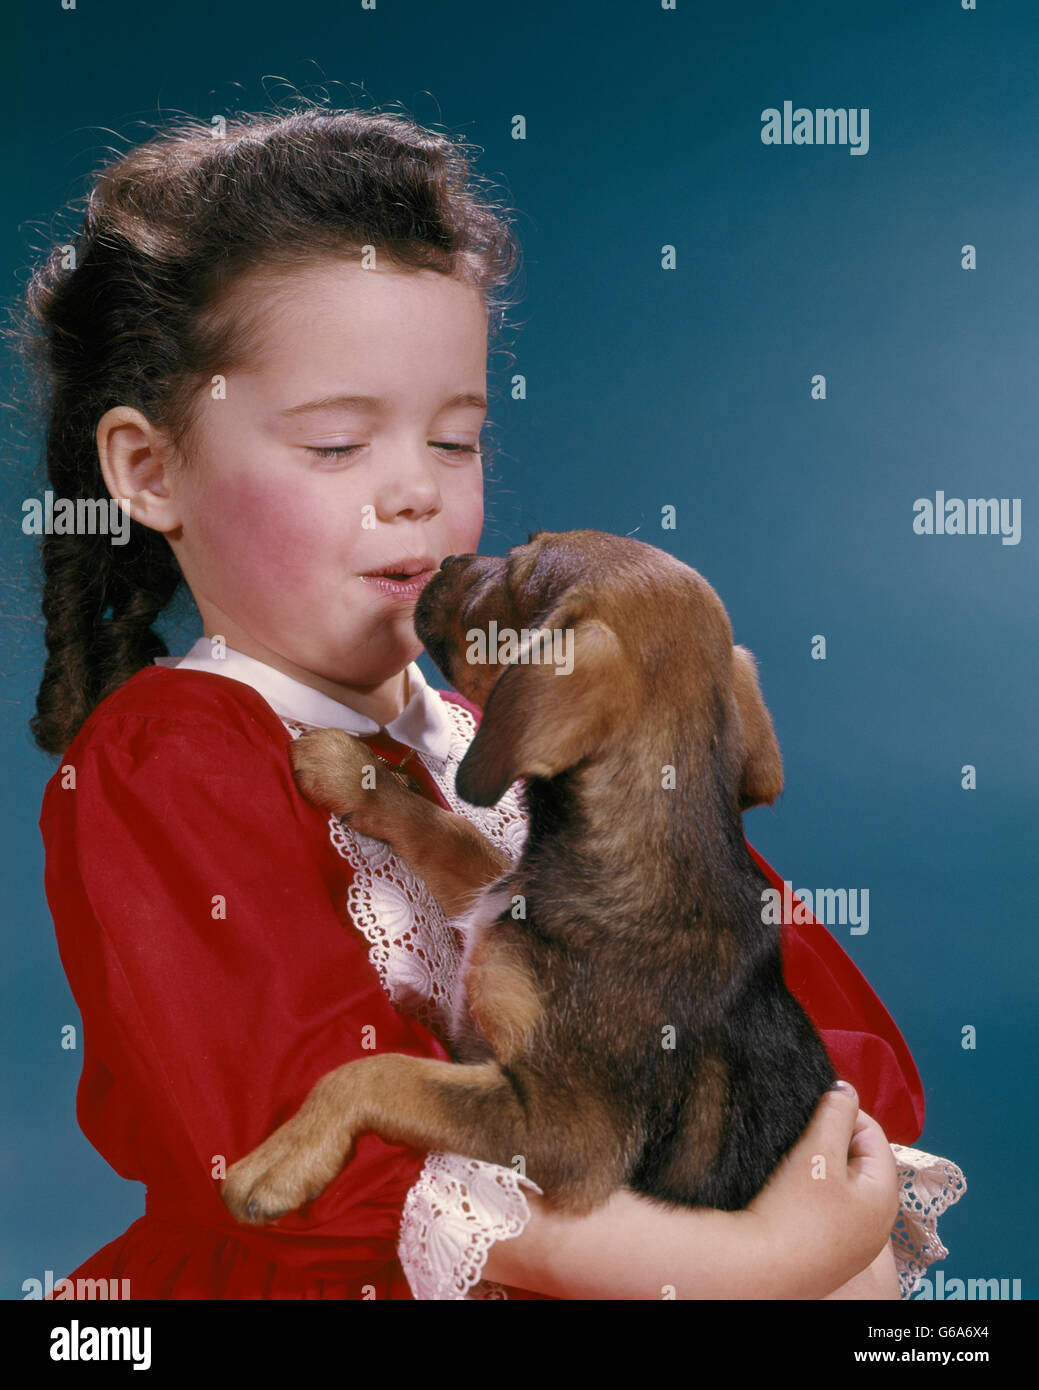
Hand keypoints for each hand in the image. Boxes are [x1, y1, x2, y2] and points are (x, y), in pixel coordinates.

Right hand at [746, 1081, 898, 1297]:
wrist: (756, 1270)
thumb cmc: (792, 1207)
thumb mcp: (816, 1149)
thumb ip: (835, 1112)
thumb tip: (846, 1089)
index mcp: (885, 1196)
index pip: (874, 1134)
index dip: (843, 1113)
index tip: (811, 1110)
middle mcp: (879, 1226)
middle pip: (860, 1163)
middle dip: (832, 1143)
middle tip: (799, 1138)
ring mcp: (855, 1248)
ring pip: (844, 1189)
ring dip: (821, 1170)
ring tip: (791, 1165)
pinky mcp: (831, 1261)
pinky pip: (831, 1214)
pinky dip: (814, 1198)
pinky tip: (789, 1196)